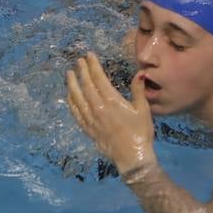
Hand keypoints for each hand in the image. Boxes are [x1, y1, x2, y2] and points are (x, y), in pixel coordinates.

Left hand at [66, 53, 154, 175]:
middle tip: (78, 61)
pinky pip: (76, 113)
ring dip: (72, 84)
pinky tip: (69, 96)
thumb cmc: (140, 132)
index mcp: (112, 101)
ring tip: (69, 74)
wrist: (132, 156)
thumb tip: (140, 73)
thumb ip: (138, 90)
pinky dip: (71, 102)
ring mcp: (91, 119)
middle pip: (86, 85)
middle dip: (82, 71)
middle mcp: (98, 107)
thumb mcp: (143, 110)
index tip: (89, 56)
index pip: (99, 78)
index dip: (93, 66)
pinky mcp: (88, 129)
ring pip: (77, 98)